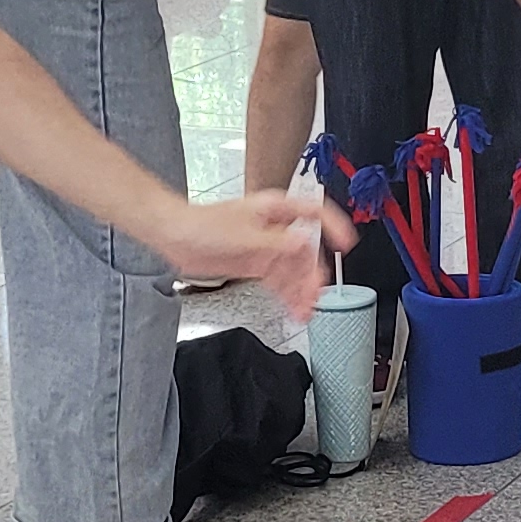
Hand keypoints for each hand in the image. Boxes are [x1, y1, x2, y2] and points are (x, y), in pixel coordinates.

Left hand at [143, 189, 357, 320]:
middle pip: (307, 251)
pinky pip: (279, 281)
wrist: (174, 236)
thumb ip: (276, 243)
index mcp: (276, 210)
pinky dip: (287, 295)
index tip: (346, 245)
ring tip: (307, 311)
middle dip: (314, 274)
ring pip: (294, 270)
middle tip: (316, 296)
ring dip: (301, 291)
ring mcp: (266, 247)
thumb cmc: (201, 224)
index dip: (334, 228)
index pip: (315, 214)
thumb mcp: (244, 235)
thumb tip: (303, 244)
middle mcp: (275, 228)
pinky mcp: (255, 264)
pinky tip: (294, 309)